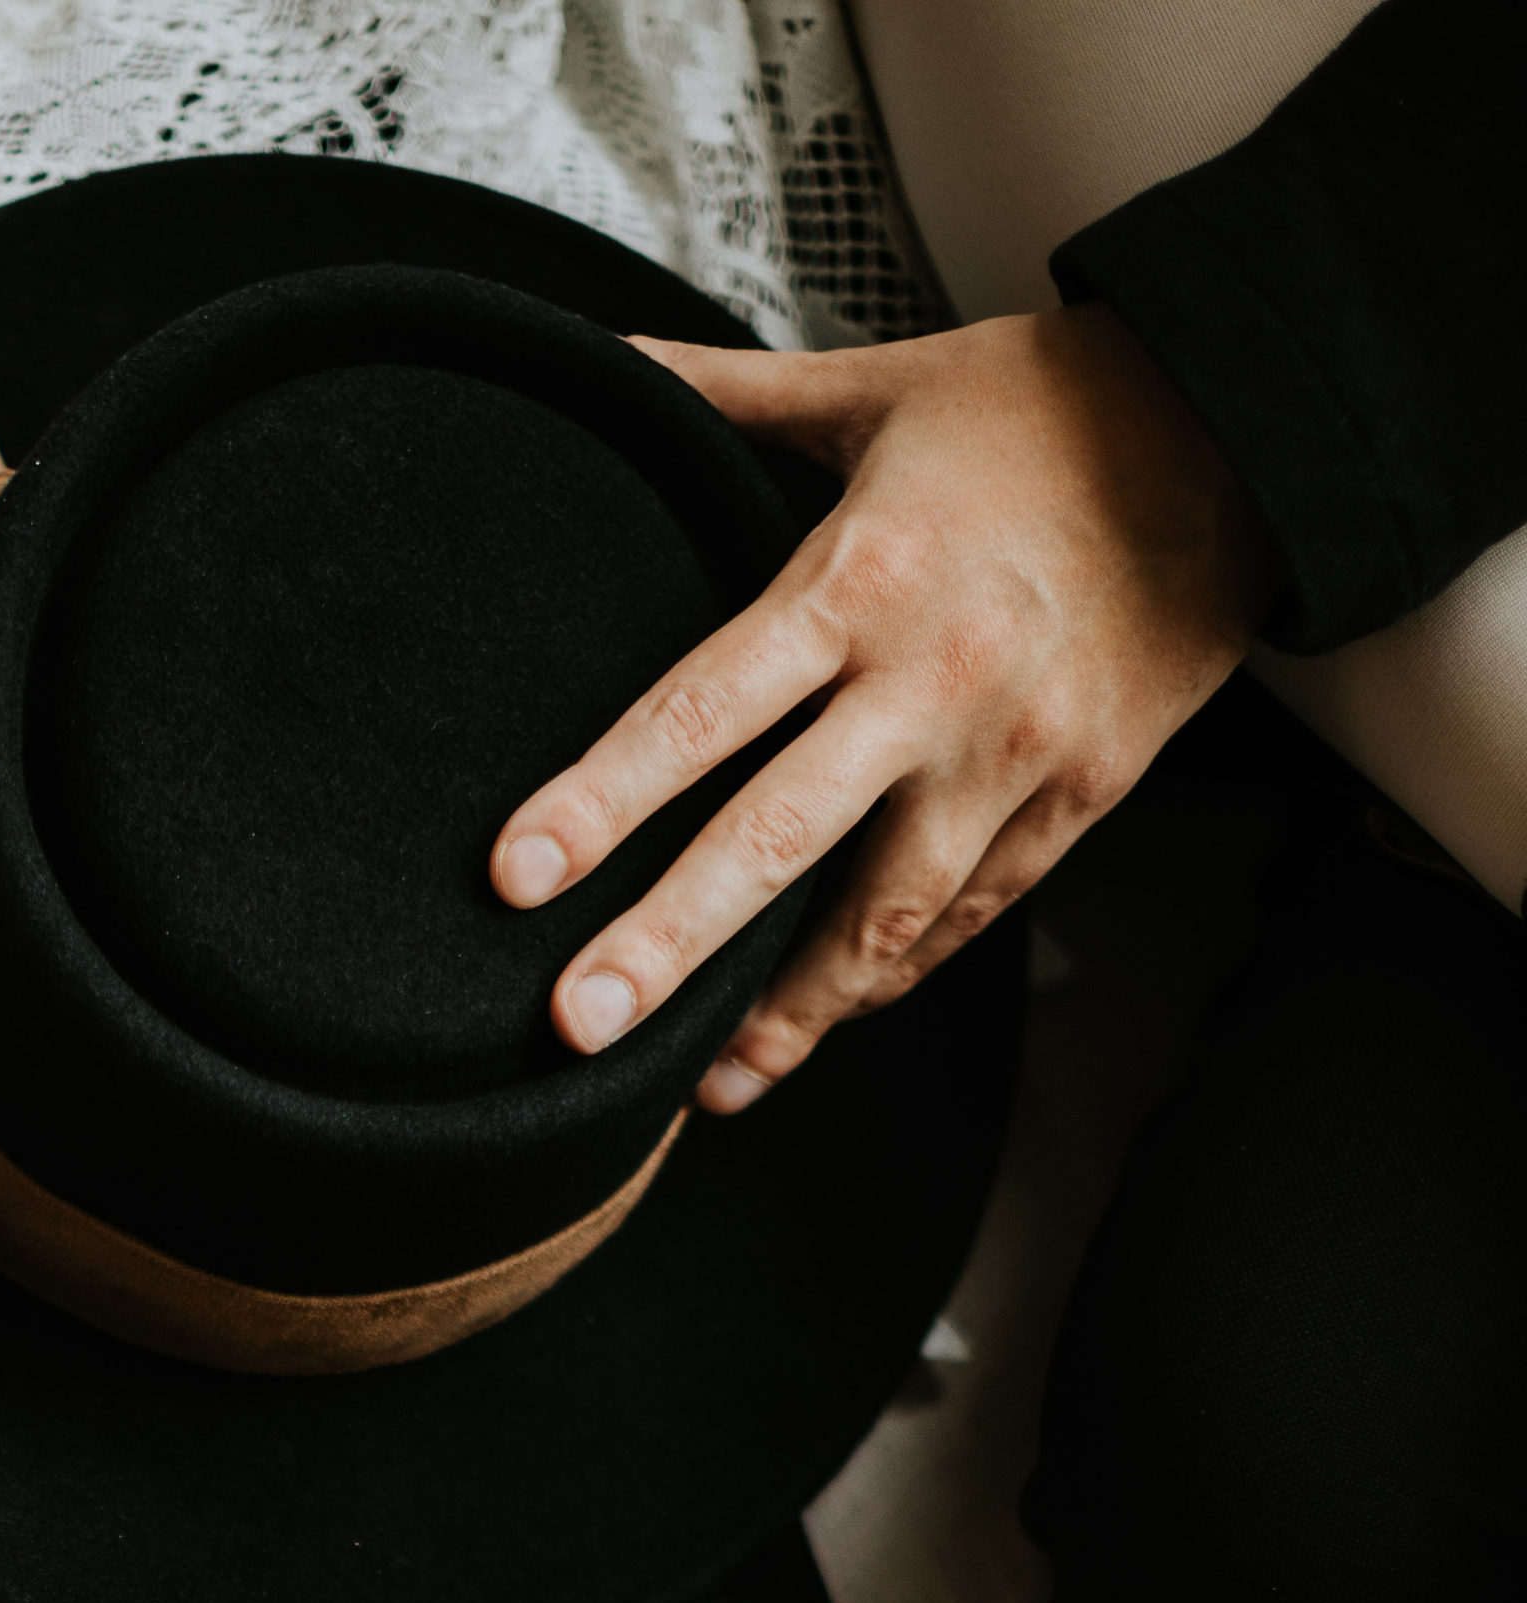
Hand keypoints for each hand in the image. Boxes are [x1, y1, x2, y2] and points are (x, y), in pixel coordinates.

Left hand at [491, 308, 1272, 1106]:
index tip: (518, 876)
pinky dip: (893, 974)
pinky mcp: (1081, 795)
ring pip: (884, 917)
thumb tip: (600, 364)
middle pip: (775, 839)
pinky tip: (826, 1018)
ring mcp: (1013, 752)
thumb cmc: (1042, 409)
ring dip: (792, 1012)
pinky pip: (969, 914)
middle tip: (580, 1026)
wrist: (1239, 431)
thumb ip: (726, 395)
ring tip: (708, 1083)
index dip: (603, 797)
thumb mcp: (876, 387)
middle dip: (671, 943)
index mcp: (862, 578)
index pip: (702, 708)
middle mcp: (932, 681)